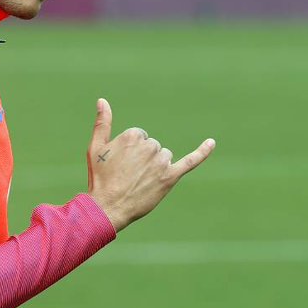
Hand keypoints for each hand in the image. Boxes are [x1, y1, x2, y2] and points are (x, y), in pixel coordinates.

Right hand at [86, 98, 214, 232]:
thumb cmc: (100, 178)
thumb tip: (102, 100)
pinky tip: (212, 142)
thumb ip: (102, 123)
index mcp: (133, 136)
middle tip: (128, 175)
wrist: (108, 207)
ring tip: (140, 181)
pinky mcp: (170, 177)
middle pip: (153, 147)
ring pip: (165, 157)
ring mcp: (161, 162)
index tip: (121, 164)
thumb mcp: (95, 148)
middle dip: (143, 159)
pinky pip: (190, 161)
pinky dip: (202, 152)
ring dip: (156, 167)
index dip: (130, 152)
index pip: (140, 137)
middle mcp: (150, 146)